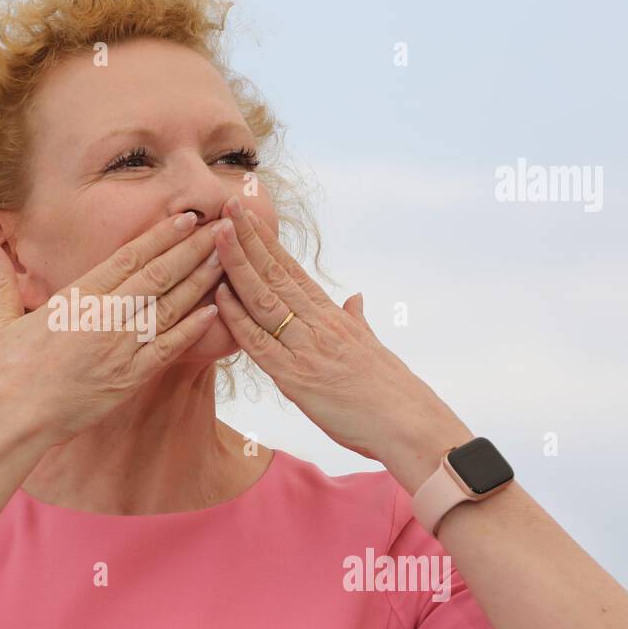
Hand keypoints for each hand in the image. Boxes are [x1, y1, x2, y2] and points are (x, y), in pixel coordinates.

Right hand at [0, 213, 225, 446]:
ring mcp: (120, 348)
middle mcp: (103, 318)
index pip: (128, 258)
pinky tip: (214, 309)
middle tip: (222, 228)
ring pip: (170, 307)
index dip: (161, 236)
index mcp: (77, 298)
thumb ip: (0, 277)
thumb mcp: (2, 317)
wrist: (12, 419)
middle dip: (192, 250)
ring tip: (225, 259)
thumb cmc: (6, 370)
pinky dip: (192, 328)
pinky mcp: (129, 378)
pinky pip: (168, 348)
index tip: (186, 218)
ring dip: (200, 282)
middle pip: (158, 276)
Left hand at [209, 197, 468, 472]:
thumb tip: (355, 298)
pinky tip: (219, 296)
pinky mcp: (298, 379)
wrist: (409, 424)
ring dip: (238, 265)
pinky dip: (239, 319)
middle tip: (227, 203)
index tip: (247, 216)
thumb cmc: (391, 391)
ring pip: (266, 299)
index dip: (267, 242)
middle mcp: (319, 324)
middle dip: (248, 239)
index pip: (292, 270)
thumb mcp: (371, 346)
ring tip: (217, 233)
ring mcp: (308, 349)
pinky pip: (262, 345)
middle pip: (276, 274)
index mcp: (333, 316)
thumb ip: (357, 319)